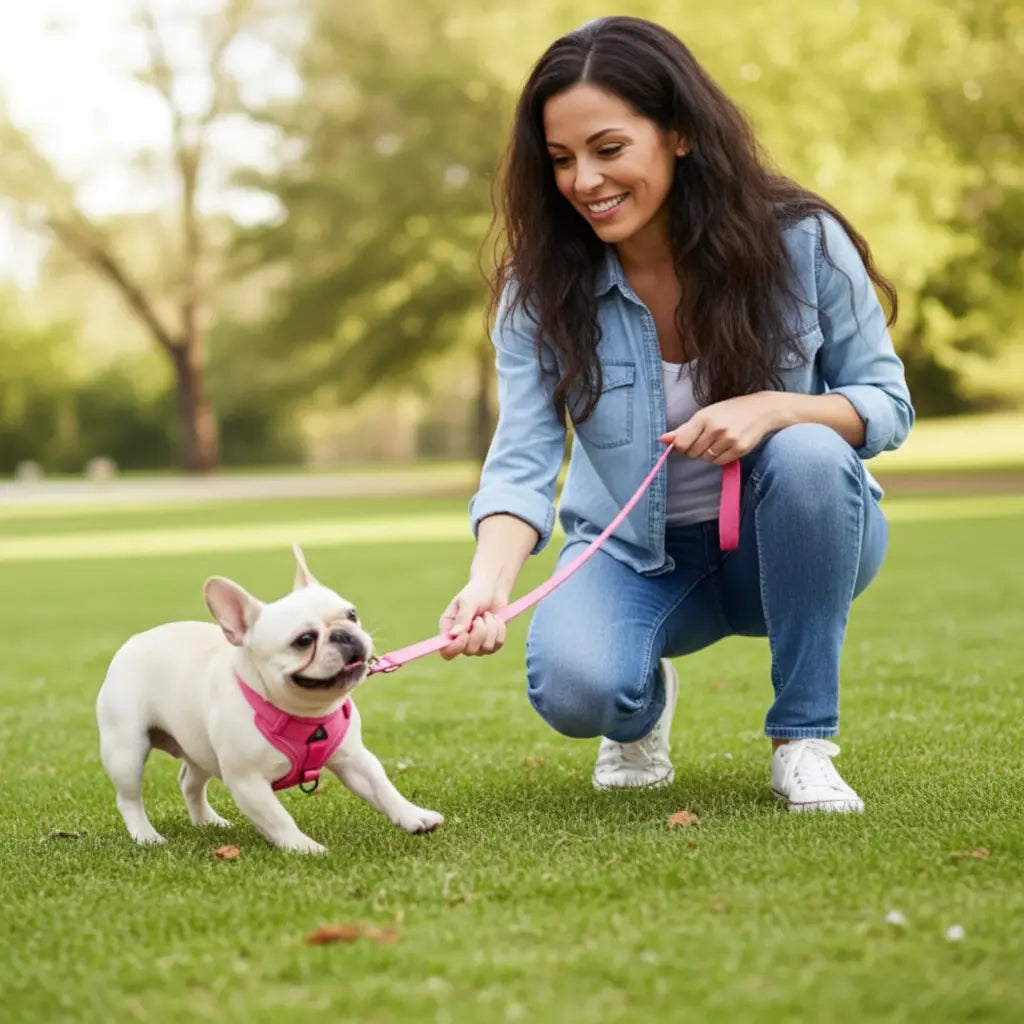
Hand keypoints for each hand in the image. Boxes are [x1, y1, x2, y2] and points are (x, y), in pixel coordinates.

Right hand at [438, 577, 507, 659]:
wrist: (493, 589)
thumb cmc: (476, 592)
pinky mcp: (492, 644)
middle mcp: (461, 640)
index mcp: (448, 629)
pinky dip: (499, 630)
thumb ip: (462, 618)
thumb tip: (454, 635)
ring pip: (486, 648)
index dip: (456, 648)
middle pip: (469, 651)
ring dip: (490, 628)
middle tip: (480, 617)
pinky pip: (498, 645)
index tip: (465, 635)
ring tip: (487, 614)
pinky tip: (496, 619)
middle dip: (479, 632)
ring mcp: (477, 644)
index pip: (446, 651)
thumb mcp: (468, 602)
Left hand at [660, 391, 788, 464]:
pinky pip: (720, 462)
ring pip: (706, 459)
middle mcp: (716, 428)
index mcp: (704, 417)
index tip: (686, 443)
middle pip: (693, 452)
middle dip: (695, 449)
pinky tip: (726, 446)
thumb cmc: (730, 411)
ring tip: (718, 441)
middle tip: (706, 439)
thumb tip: (663, 440)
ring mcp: (729, 439)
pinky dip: (719, 458)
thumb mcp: (706, 414)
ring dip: (708, 454)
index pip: (681, 443)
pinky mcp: (740, 449)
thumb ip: (683, 429)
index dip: (681, 446)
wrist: (763, 410)